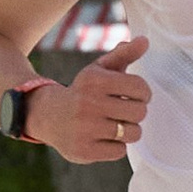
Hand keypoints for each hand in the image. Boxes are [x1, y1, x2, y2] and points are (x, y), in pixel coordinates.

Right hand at [44, 32, 150, 161]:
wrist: (47, 115)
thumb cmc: (84, 91)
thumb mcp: (99, 70)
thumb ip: (123, 54)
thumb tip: (145, 40)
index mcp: (95, 80)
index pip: (140, 88)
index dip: (143, 93)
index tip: (135, 96)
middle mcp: (88, 104)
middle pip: (140, 112)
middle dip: (136, 113)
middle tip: (124, 112)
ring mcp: (85, 129)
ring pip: (133, 134)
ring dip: (128, 131)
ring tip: (116, 125)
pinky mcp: (84, 150)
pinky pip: (120, 151)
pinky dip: (116, 146)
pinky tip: (103, 138)